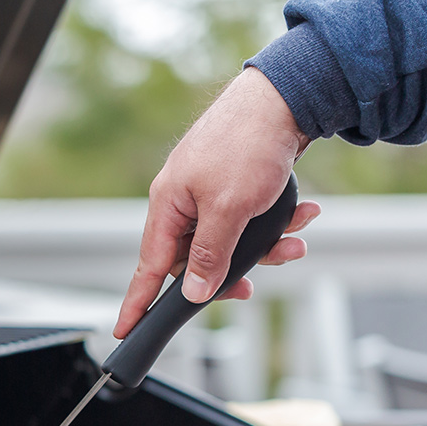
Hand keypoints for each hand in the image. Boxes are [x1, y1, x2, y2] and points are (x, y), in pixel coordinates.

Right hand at [114, 67, 317, 338]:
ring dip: (264, 248)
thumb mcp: (228, 209)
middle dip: (230, 274)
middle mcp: (184, 201)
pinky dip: (274, 225)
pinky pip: (248, 222)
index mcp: (169, 204)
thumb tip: (193, 292)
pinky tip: (301, 215)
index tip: (125, 329)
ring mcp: (208, 193)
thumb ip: (209, 256)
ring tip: (292, 243)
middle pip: (196, 261)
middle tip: (248, 289)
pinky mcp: (235, 186)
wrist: (286, 96)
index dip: (137, 302)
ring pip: (229, 244)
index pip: (149, 267)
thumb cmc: (248, 143)